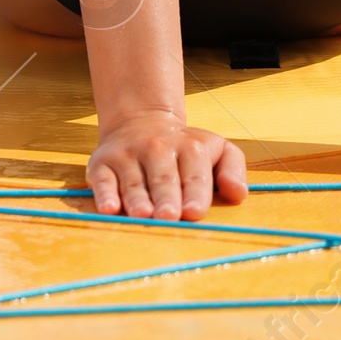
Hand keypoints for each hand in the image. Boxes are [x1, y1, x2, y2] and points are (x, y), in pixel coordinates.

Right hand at [87, 114, 247, 220]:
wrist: (140, 122)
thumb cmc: (185, 149)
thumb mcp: (216, 150)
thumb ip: (233, 169)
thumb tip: (238, 194)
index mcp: (190, 148)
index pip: (195, 174)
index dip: (195, 193)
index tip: (194, 212)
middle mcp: (158, 149)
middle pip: (163, 178)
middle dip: (166, 198)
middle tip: (169, 217)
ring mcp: (128, 155)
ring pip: (133, 181)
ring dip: (137, 199)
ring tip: (142, 215)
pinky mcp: (102, 164)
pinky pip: (102, 180)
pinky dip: (104, 194)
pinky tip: (109, 208)